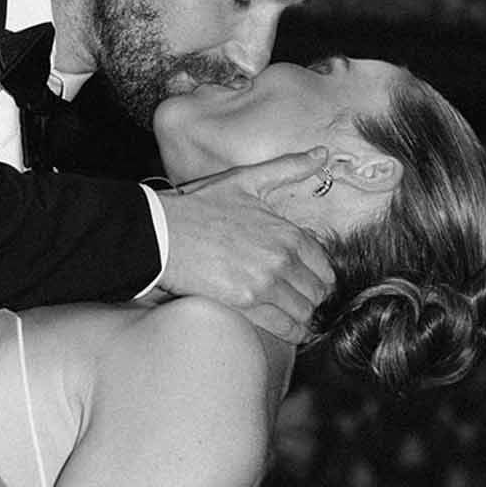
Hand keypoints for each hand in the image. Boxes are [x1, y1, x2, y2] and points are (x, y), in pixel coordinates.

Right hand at [157, 149, 334, 344]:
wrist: (161, 232)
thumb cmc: (199, 206)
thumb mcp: (245, 180)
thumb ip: (288, 169)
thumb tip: (322, 154)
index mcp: (287, 231)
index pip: (324, 265)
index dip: (317, 275)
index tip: (308, 280)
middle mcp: (283, 258)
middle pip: (317, 291)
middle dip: (310, 296)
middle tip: (298, 299)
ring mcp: (266, 282)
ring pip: (304, 311)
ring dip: (301, 316)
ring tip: (290, 314)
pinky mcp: (247, 303)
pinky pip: (285, 328)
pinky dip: (292, 332)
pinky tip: (287, 330)